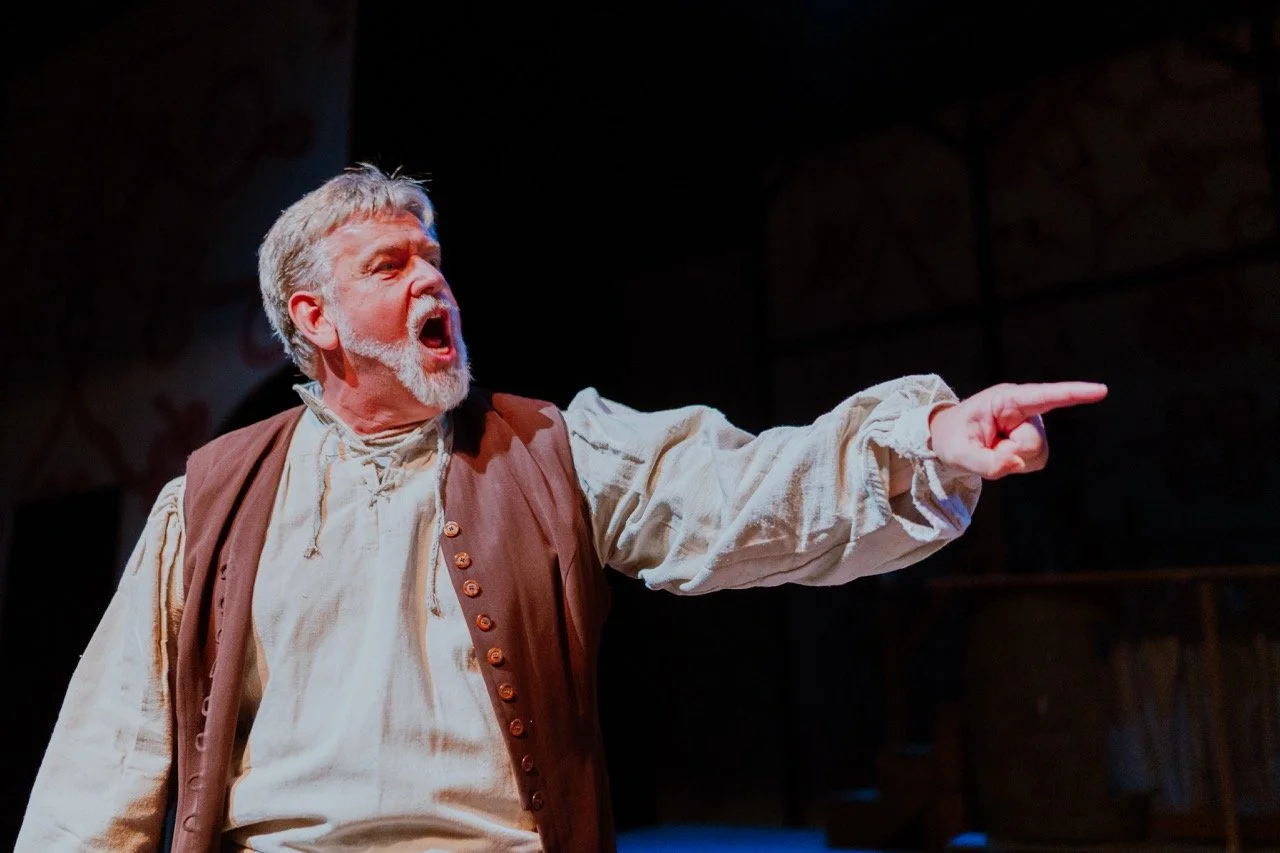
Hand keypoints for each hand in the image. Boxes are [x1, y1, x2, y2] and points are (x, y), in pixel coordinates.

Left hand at [928, 381, 1107, 479]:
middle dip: (1009, 454)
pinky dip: (1016, 464)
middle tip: (985, 446)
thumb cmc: (951, 438)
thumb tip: (1017, 464)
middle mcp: (1025, 408)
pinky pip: (1034, 462)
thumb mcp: (957, 453)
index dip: (1073, 393)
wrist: (950, 438)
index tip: (1100, 390)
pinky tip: (1001, 453)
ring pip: (1035, 455)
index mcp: (1006, 399)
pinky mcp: (1034, 439)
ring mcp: (1032, 424)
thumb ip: (984, 463)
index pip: (1044, 396)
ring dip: (1011, 460)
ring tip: (992, 448)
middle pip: (1033, 443)